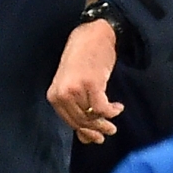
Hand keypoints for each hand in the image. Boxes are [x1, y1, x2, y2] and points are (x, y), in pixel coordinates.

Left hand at [47, 19, 124, 142]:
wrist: (92, 34)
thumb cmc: (83, 59)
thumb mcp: (73, 84)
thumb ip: (76, 108)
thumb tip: (85, 138)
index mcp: (54, 95)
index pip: (69, 122)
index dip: (84, 131)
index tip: (96, 137)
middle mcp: (62, 94)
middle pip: (81, 122)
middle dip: (96, 130)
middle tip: (110, 131)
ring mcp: (76, 89)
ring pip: (92, 117)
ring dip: (105, 122)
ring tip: (114, 123)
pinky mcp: (91, 84)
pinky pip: (103, 108)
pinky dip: (112, 111)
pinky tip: (118, 107)